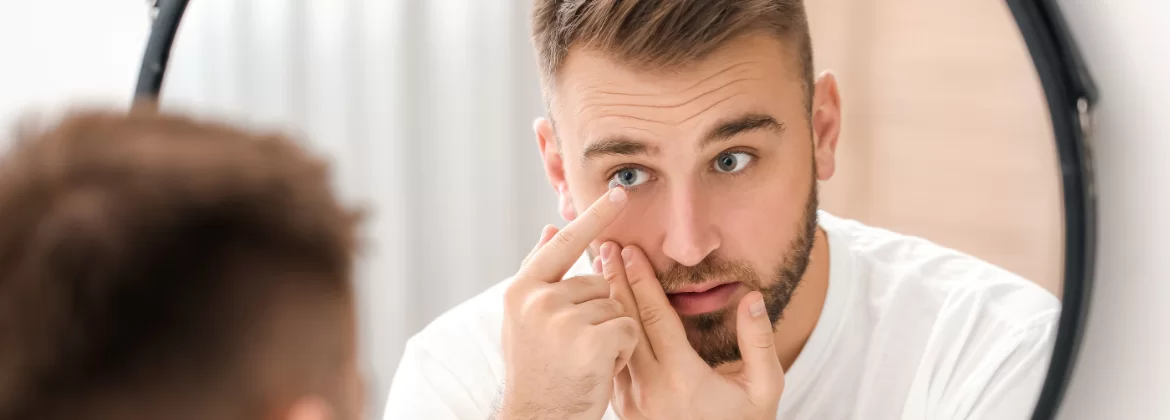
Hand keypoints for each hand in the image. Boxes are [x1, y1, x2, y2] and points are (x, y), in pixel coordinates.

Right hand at [498, 187, 639, 419]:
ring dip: (611, 337)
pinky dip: (622, 353)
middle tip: (573, 351)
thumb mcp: (525, 321)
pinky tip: (599, 370)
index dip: (594, 219)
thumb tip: (549, 228)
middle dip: (598, 315)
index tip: (619, 193)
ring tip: (583, 363)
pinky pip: (627, 329)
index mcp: (521, 290)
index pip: (563, 244)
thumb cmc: (538, 374)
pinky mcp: (589, 340)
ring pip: (615, 308)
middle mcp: (538, 299)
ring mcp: (562, 319)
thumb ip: (539, 274)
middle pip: (597, 285)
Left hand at [599, 244, 783, 419]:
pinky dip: (603, 331)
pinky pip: (610, 362)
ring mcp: (630, 402)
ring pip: (610, 342)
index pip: (655, 318)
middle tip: (605, 247)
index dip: (642, 281)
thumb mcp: (764, 388)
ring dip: (605, 304)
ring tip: (598, 270)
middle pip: (624, 323)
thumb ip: (760, 342)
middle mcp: (649, 389)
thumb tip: (753, 298)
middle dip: (614, 280)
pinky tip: (602, 309)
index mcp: (682, 378)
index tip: (631, 251)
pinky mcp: (621, 409)